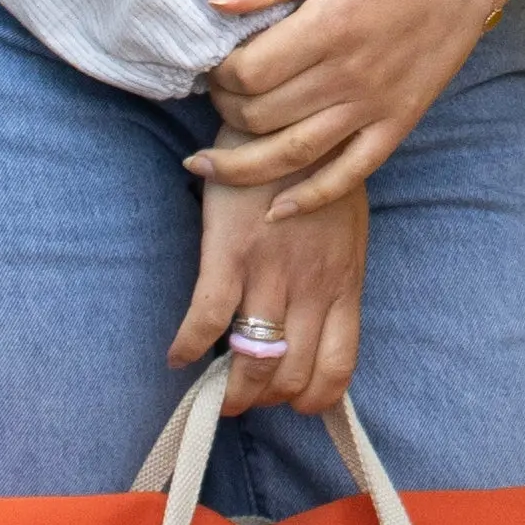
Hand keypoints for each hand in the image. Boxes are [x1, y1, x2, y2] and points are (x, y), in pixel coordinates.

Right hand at [170, 171, 366, 414]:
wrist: (291, 122)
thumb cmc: (320, 173)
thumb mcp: (346, 233)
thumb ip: (335, 278)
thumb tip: (318, 320)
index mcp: (342, 285)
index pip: (336, 370)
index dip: (312, 400)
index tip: (292, 402)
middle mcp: (311, 289)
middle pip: (291, 376)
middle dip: (266, 399)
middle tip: (245, 397)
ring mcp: (271, 274)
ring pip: (253, 361)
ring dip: (231, 390)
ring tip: (214, 392)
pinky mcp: (230, 254)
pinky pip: (207, 319)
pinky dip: (188, 346)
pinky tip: (177, 356)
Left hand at [190, 0, 524, 216]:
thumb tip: (216, 3)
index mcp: (330, 26)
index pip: (249, 73)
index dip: (219, 74)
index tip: (215, 65)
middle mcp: (350, 75)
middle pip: (262, 116)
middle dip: (224, 111)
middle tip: (217, 98)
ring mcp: (375, 106)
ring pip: (294, 154)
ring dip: (243, 167)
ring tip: (206, 166)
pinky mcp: (397, 124)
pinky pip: (350, 175)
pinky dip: (310, 199)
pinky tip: (276, 211)